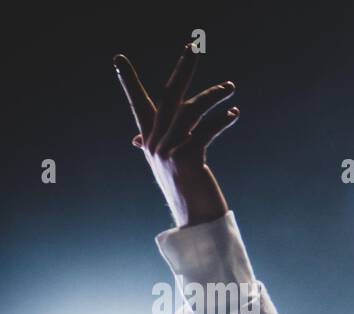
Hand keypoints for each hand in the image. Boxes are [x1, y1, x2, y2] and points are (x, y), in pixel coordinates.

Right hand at [113, 42, 238, 226]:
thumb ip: (160, 148)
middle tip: (192, 45)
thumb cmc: (191, 195)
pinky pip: (204, 130)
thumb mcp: (171, 169)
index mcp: (150, 142)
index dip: (128, 82)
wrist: (197, 224)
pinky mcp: (185, 158)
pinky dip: (220, 120)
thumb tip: (137, 141)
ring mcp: (168, 150)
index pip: (138, 104)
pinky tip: (233, 115)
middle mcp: (155, 143)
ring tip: (230, 88)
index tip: (118, 59)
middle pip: (168, 96)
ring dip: (212, 96)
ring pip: (190, 110)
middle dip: (183, 69)